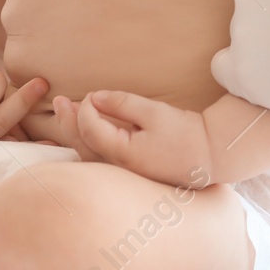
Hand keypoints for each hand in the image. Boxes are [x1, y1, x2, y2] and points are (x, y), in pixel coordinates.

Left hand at [72, 91, 212, 188]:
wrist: (210, 157)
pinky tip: (84, 133)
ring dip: (74, 133)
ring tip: (65, 114)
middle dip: (68, 121)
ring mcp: (123, 175)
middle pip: (82, 144)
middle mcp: (118, 169)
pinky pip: (98, 162)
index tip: (91, 94)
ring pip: (87, 156)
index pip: (90, 127)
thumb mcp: (154, 112)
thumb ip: (122, 103)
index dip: (85, 107)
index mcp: (123, 153)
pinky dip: (87, 144)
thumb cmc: (185, 134)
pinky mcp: (129, 176)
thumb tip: (95, 97)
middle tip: (59, 101)